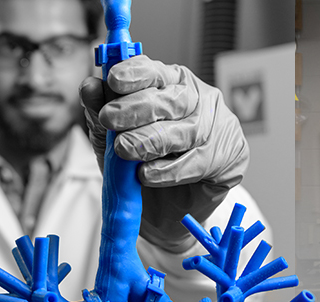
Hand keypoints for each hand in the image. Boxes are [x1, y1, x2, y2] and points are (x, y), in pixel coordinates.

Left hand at [80, 56, 247, 252]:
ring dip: (150, 141)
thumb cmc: (140, 165)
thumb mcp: (111, 137)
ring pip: (186, 131)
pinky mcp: (231, 157)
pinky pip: (198, 162)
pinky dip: (168, 171)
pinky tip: (147, 175)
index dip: (135, 73)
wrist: (164, 212)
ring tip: (126, 152)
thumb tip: (89, 86)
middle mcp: (198, 100)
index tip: (113, 80)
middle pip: (172, 99)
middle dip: (137, 108)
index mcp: (170, 85)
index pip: (155, 71)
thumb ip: (99, 112)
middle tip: (111, 119)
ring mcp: (219, 128)